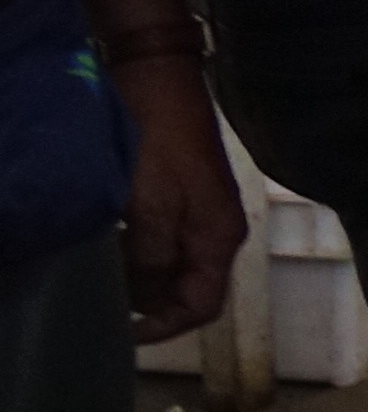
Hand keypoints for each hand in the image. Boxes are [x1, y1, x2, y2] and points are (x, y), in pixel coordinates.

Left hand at [117, 79, 240, 345]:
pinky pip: (163, 246)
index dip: (165, 326)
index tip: (121, 330)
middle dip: (150, 304)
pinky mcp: (182, 199)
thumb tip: (146, 298)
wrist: (159, 81)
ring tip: (103, 278)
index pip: (203, 305)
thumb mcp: (152, 205)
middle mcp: (217, 232)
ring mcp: (201, 215)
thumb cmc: (157, 144)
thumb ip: (152, 256)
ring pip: (173, 269)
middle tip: (105, 302)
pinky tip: (110, 248)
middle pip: (190, 290)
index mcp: (220, 238)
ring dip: (140, 280)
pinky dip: (137, 256)